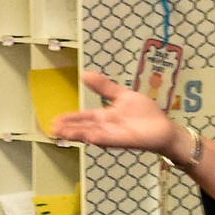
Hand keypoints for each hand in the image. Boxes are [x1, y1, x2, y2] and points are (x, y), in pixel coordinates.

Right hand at [50, 69, 180, 153]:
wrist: (163, 127)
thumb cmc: (145, 114)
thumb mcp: (122, 95)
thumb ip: (104, 87)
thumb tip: (85, 73)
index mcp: (105, 117)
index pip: (84, 117)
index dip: (70, 118)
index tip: (55, 120)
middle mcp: (106, 128)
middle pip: (83, 127)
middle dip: (68, 128)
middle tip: (52, 129)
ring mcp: (114, 135)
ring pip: (92, 134)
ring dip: (77, 134)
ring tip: (62, 134)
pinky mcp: (125, 141)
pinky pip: (110, 140)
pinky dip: (99, 138)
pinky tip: (88, 137)